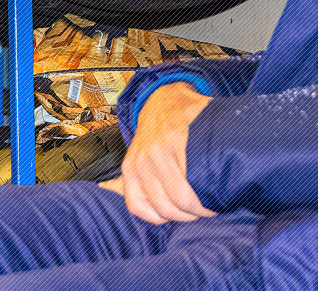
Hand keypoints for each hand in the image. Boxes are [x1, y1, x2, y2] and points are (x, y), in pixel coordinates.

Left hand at [120, 81, 215, 224]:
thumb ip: (125, 176)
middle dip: (186, 217)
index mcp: (130, 169)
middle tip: (201, 213)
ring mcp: (158, 151)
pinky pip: (190, 179)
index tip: (178, 216)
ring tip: (210, 205)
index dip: (162, 218)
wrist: (166, 100)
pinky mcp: (177, 141)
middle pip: (164, 207)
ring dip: (198, 208)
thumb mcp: (135, 154)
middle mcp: (141, 162)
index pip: (138, 208)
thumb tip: (104, 187)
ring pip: (179, 197)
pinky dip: (204, 192)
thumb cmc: (154, 134)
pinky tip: (212, 192)